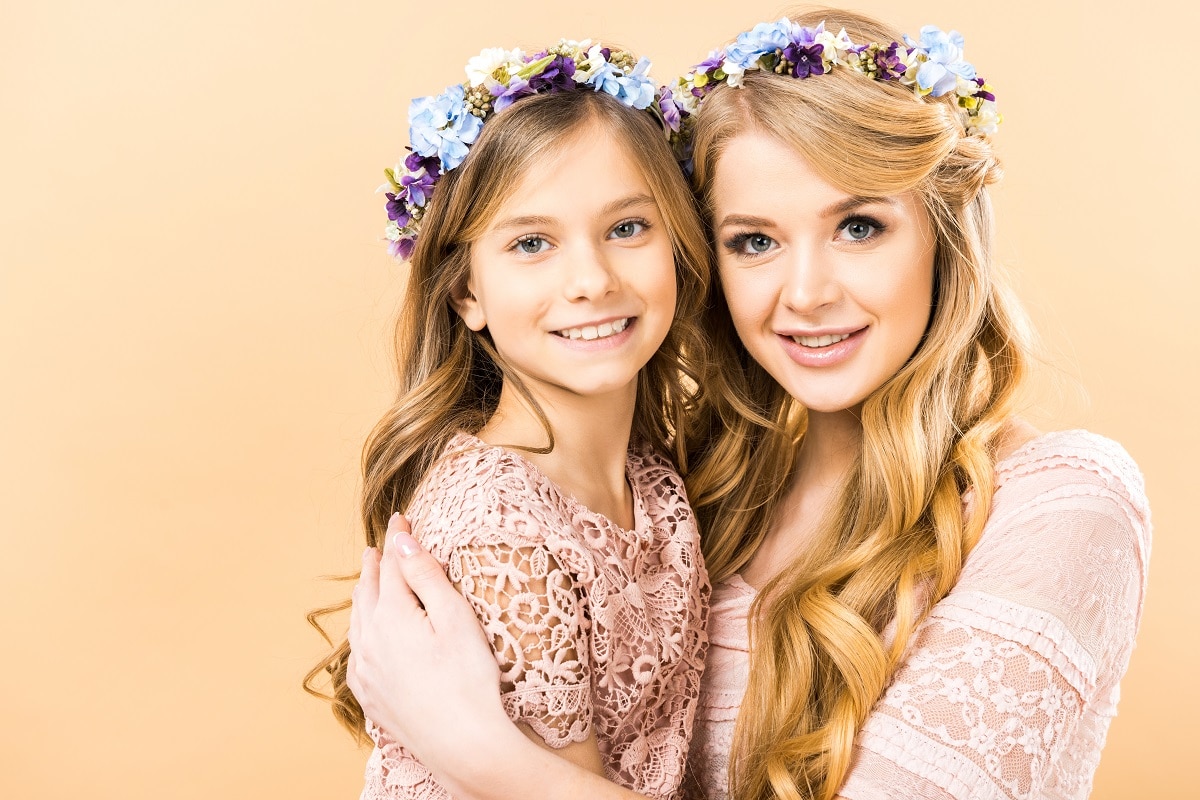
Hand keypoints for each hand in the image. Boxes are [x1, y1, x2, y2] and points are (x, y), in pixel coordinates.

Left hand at [347, 513, 507, 776]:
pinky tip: (363, 637)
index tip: (401, 517)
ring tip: (366, 582)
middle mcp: (370, 641)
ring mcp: (367, 672)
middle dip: (374, 565)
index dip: (398, 538)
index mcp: (392, 615)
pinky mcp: (371, 697)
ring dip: (363, 597)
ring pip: (357, 622)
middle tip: (378, 547)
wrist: (462, 744)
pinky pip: (356, 655)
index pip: (393, 565)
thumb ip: (425, 575)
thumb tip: (401, 541)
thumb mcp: (455, 618)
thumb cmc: (468, 679)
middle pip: (368, 591)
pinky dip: (359, 634)